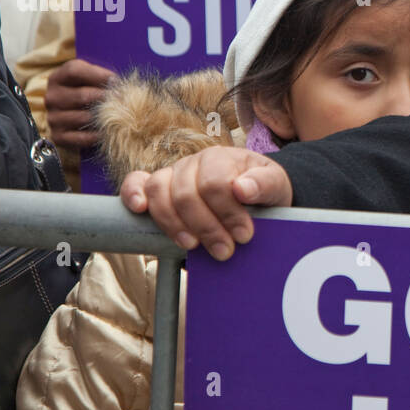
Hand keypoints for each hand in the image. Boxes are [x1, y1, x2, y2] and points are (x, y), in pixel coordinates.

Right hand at [45, 57, 116, 149]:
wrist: (73, 117)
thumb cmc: (87, 92)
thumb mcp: (90, 78)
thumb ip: (101, 77)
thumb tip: (117, 84)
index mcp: (57, 78)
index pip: (74, 71)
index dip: (98, 75)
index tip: (116, 81)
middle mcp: (52, 97)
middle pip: (82, 95)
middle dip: (106, 98)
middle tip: (123, 101)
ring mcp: (53, 118)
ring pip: (84, 118)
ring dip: (103, 118)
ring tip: (117, 116)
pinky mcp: (58, 136)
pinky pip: (83, 137)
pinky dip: (98, 135)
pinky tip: (107, 131)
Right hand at [121, 146, 293, 259]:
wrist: (254, 194)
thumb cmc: (262, 190)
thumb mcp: (276, 186)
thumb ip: (265, 184)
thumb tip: (243, 189)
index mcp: (222, 158)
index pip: (215, 183)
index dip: (228, 212)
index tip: (244, 235)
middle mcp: (194, 163)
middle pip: (187, 194)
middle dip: (206, 227)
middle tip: (225, 251)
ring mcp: (174, 174)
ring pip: (159, 192)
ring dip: (174, 224)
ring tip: (193, 246)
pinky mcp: (159, 187)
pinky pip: (137, 182)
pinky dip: (132, 193)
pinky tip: (139, 209)